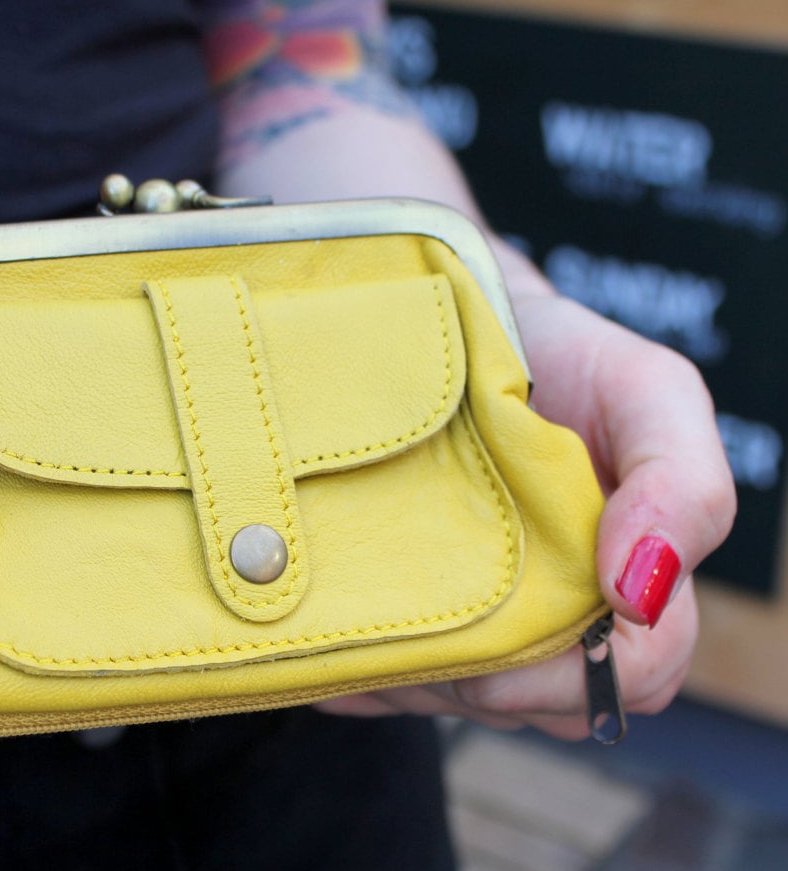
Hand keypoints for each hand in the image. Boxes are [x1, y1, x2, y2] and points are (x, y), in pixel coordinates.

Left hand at [317, 271, 735, 739]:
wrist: (460, 313)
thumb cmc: (565, 357)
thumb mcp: (650, 393)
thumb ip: (682, 486)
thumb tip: (639, 594)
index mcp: (620, 585)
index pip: (630, 677)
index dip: (578, 678)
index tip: (514, 645)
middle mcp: (549, 612)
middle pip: (532, 703)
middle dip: (484, 681)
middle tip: (429, 619)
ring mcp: (467, 617)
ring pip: (451, 698)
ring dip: (412, 676)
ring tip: (373, 612)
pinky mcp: (394, 619)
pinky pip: (376, 683)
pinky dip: (354, 673)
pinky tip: (334, 635)